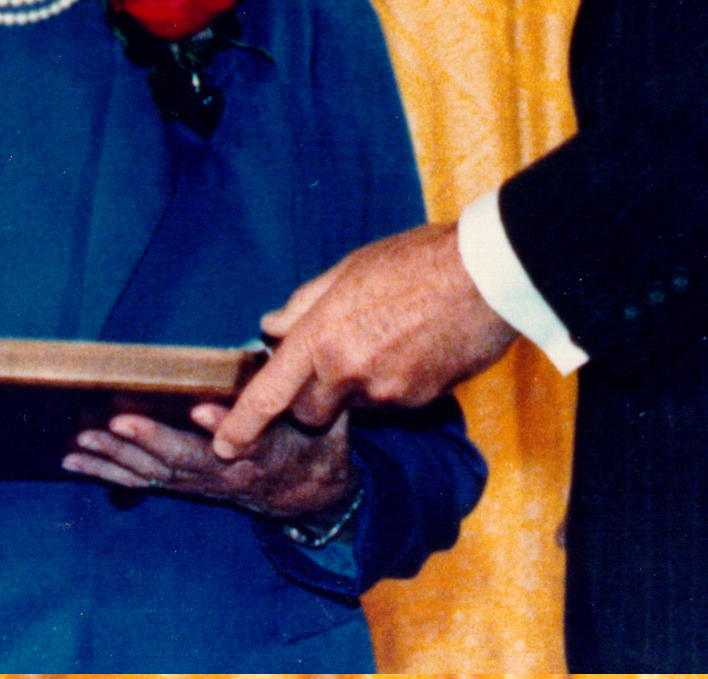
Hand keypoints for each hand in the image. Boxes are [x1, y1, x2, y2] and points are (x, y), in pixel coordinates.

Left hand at [67, 401, 353, 519]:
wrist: (313, 494)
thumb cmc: (315, 441)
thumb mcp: (324, 417)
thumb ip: (300, 388)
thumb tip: (285, 342)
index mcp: (268, 451)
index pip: (245, 440)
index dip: (220, 425)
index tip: (198, 409)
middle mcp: (230, 472)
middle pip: (186, 459)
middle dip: (150, 441)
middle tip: (115, 424)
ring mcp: (203, 483)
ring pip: (156, 473)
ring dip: (117, 459)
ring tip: (82, 442)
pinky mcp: (185, 486)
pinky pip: (141, 483)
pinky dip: (106, 473)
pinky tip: (74, 463)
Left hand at [209, 222, 515, 458]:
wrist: (485, 275)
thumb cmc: (414, 261)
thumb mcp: (348, 269)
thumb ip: (305, 304)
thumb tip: (272, 325)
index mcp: (323, 335)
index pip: (270, 393)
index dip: (242, 424)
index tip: (223, 446)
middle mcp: (349, 371)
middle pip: (310, 412)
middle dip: (310, 399)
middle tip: (328, 362)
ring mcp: (387, 391)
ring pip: (355, 406)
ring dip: (356, 387)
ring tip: (385, 338)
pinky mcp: (421, 401)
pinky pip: (392, 401)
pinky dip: (393, 383)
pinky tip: (413, 347)